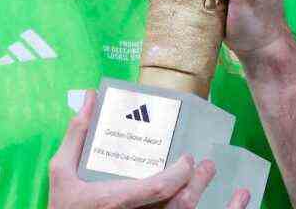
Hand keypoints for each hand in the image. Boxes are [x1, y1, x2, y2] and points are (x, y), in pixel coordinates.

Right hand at [48, 91, 250, 208]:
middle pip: (180, 207)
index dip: (179, 175)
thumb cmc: (63, 208)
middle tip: (205, 165)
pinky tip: (235, 207)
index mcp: (116, 201)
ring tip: (233, 193)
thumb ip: (76, 135)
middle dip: (199, 186)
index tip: (188, 160)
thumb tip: (89, 98)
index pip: (158, 190)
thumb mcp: (61, 173)